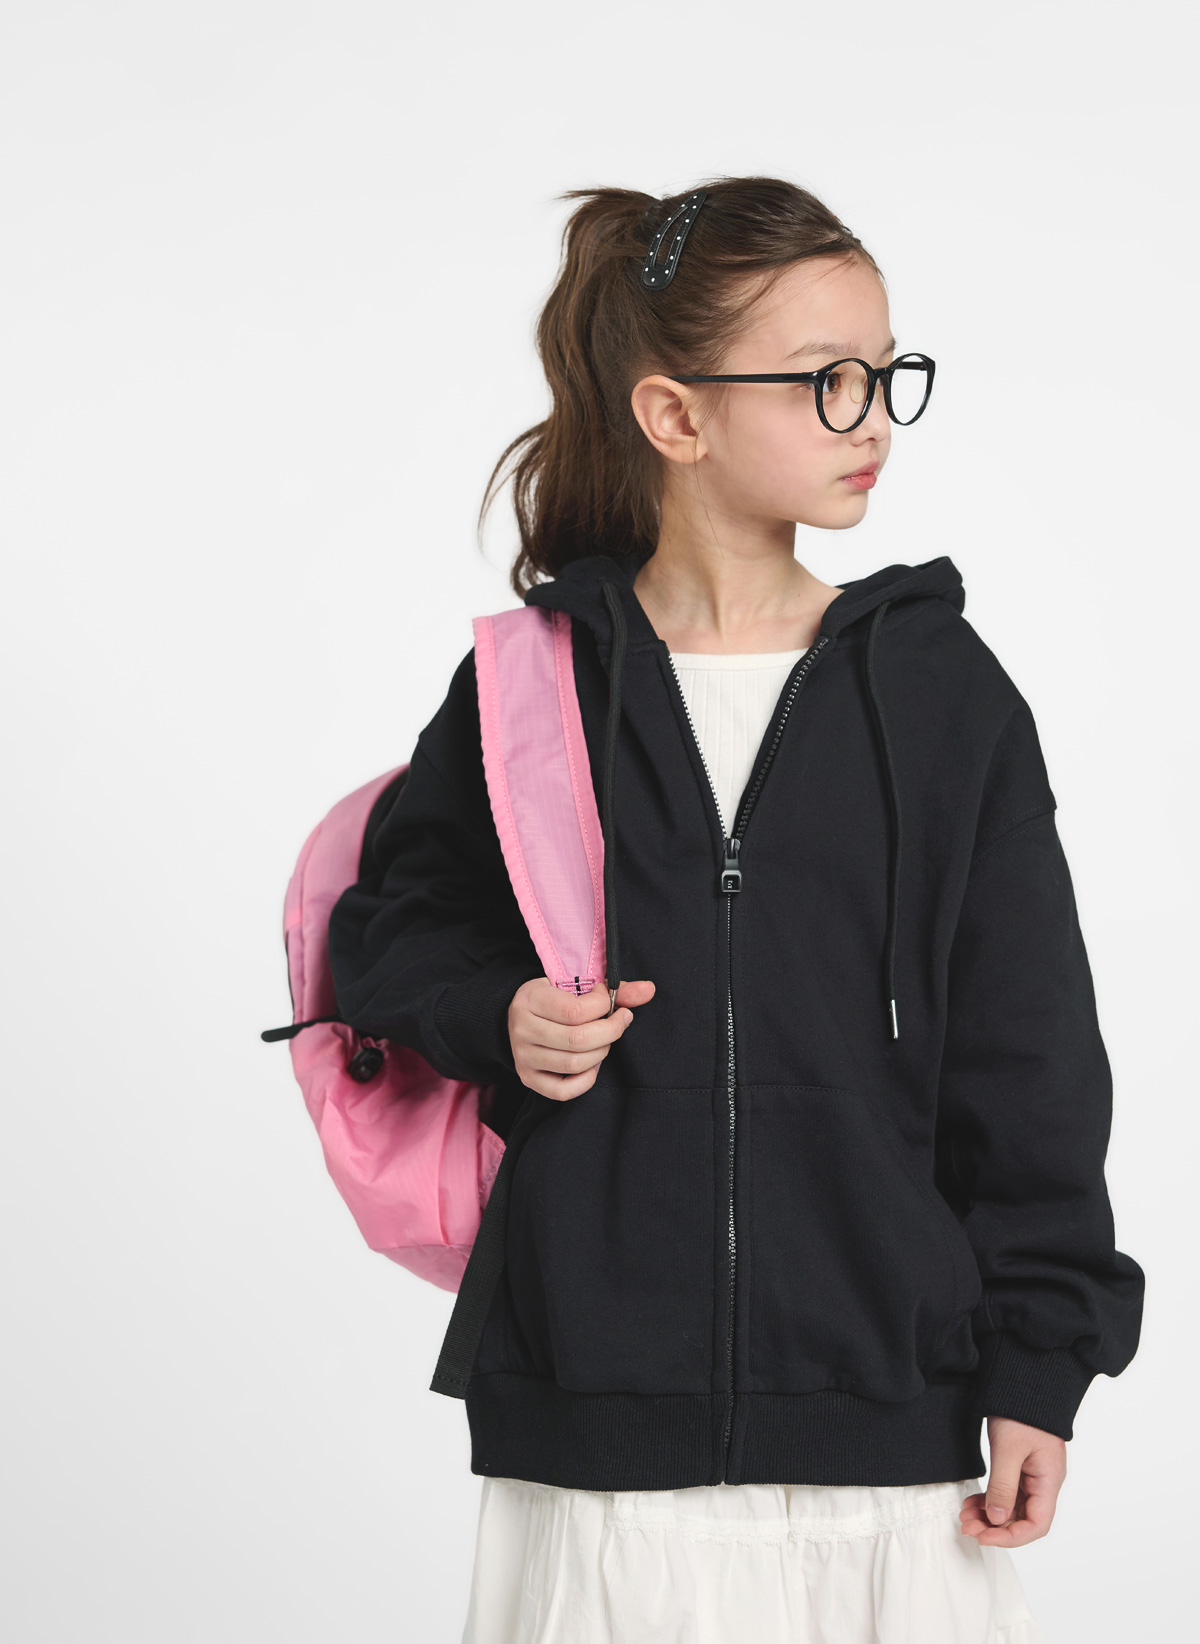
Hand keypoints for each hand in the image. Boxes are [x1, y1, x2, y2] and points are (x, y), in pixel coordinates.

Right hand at [507, 976, 655, 1100]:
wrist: (518, 1016)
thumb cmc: (553, 998)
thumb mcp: (576, 984)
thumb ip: (614, 988)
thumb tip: (649, 990)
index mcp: (530, 1000)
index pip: (575, 1011)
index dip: (603, 1007)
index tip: (609, 1001)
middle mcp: (522, 1030)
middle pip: (578, 1040)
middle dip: (610, 1032)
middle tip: (617, 1023)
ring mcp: (523, 1058)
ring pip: (574, 1064)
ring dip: (601, 1053)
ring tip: (603, 1040)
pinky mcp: (529, 1079)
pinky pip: (564, 1091)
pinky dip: (587, 1079)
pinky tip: (591, 1063)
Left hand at [959, 1415, 1066, 1546]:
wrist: (1023, 1380)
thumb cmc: (1021, 1410)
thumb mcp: (1008, 1449)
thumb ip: (1003, 1487)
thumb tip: (997, 1520)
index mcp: (1048, 1480)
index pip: (1037, 1524)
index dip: (1011, 1537)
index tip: (984, 1536)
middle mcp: (1044, 1481)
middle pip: (1023, 1518)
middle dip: (994, 1527)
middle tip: (967, 1526)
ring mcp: (1032, 1473)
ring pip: (1012, 1506)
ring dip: (989, 1515)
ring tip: (965, 1516)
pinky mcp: (1020, 1465)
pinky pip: (1007, 1491)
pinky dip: (990, 1499)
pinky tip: (973, 1503)